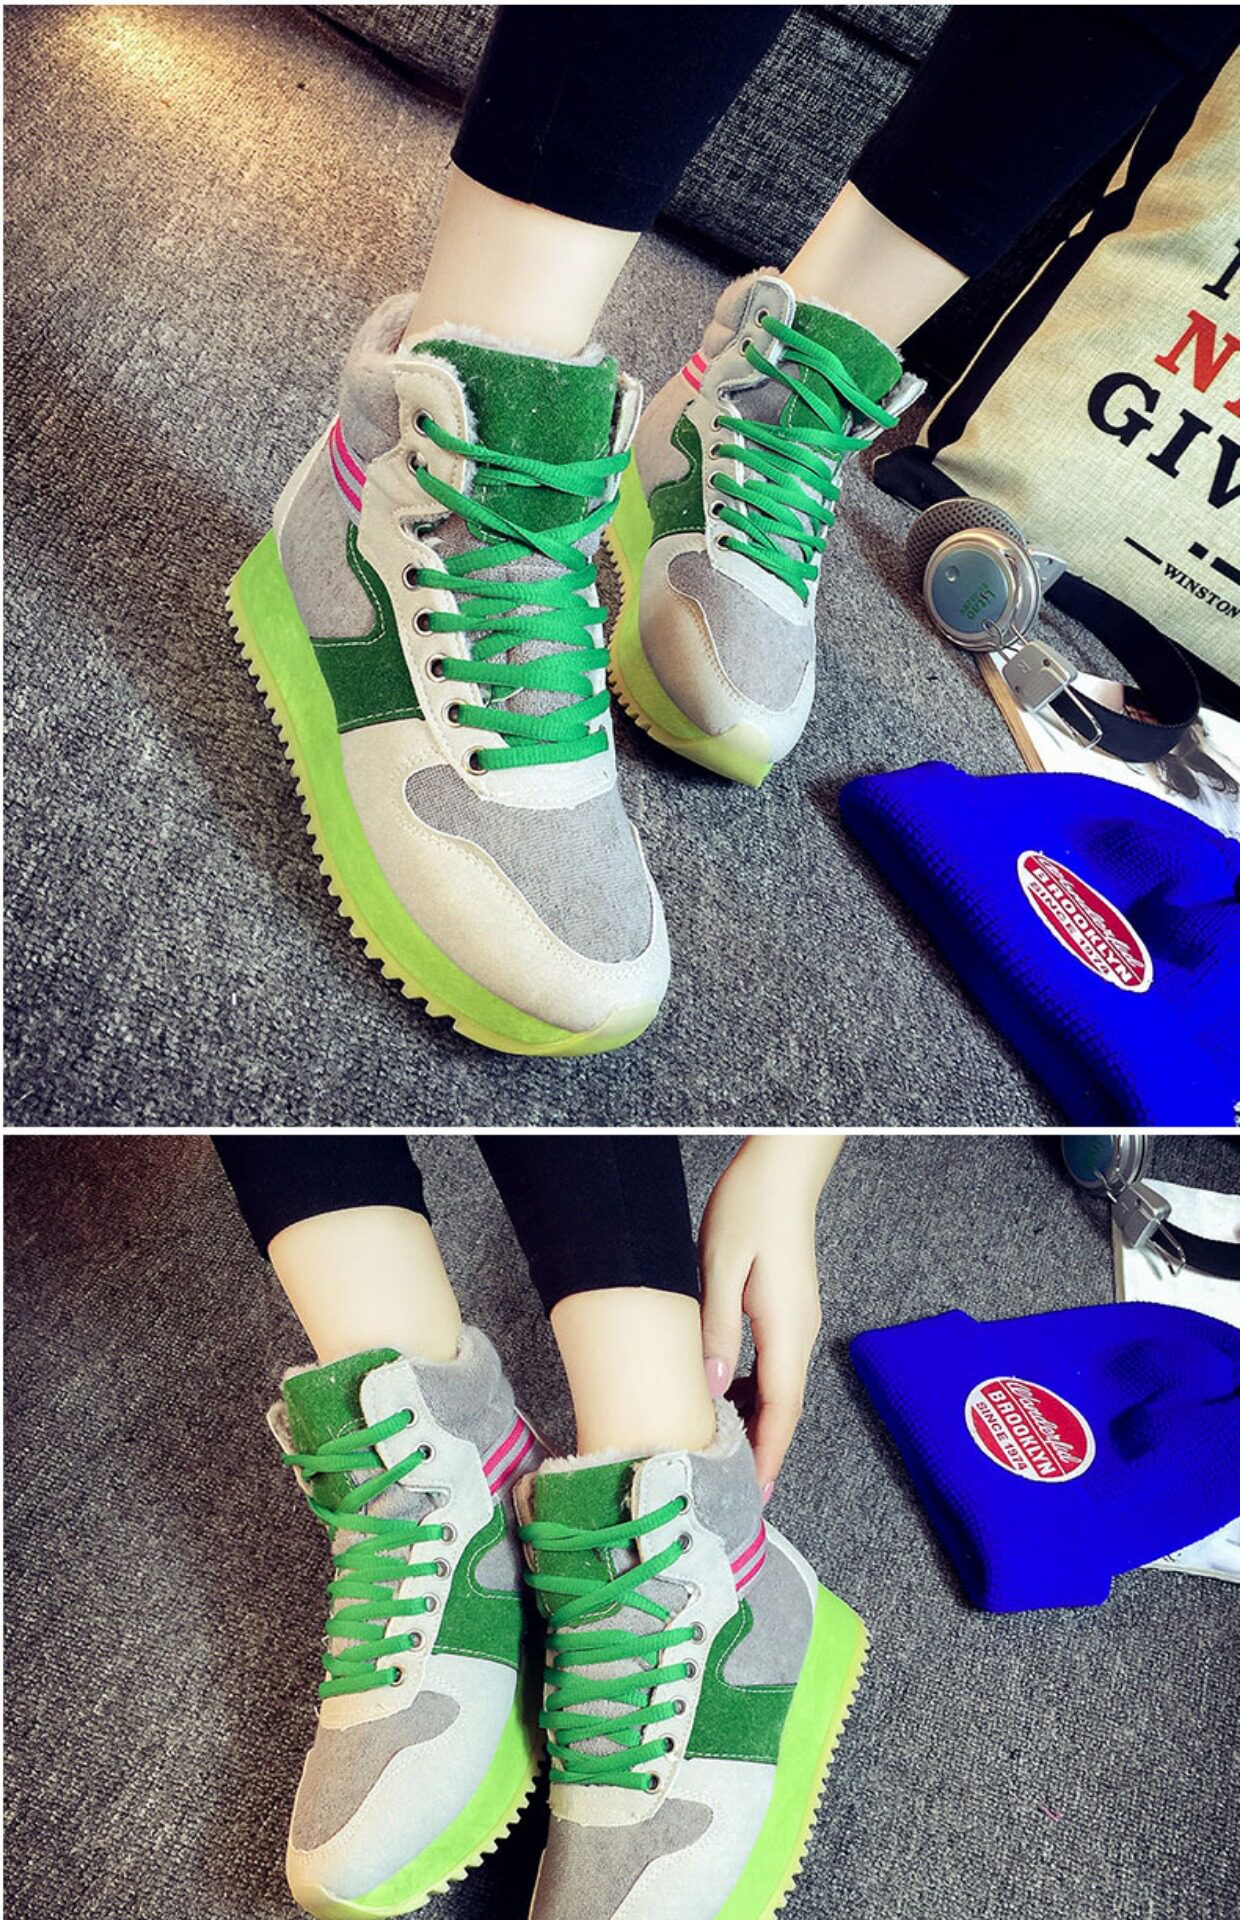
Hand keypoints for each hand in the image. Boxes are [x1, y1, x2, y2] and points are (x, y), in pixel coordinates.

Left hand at [697, 1135, 842, 1499]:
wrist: (784, 1167)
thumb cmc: (750, 1208)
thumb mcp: (720, 1267)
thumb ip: (717, 1329)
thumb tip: (710, 1389)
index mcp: (786, 1327)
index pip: (782, 1409)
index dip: (768, 1455)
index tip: (752, 1495)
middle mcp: (800, 1331)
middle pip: (787, 1408)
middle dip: (764, 1452)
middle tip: (731, 1490)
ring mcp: (799, 1320)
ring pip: (781, 1388)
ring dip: (759, 1425)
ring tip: (724, 1455)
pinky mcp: (790, 1309)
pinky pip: (776, 1366)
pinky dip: (757, 1394)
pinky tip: (727, 1398)